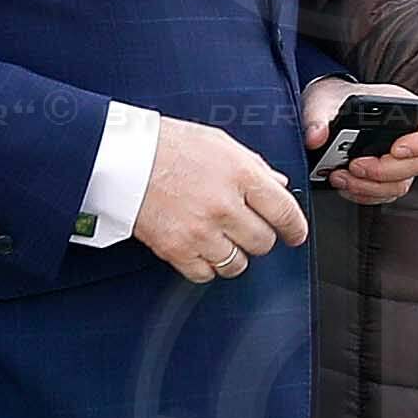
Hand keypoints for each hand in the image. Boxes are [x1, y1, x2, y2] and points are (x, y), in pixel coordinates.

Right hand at [134, 116, 310, 283]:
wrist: (122, 158)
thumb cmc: (166, 146)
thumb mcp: (219, 144)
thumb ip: (253, 166)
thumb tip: (278, 185)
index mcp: (240, 175)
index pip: (285, 211)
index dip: (295, 228)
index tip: (295, 234)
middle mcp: (224, 205)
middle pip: (263, 242)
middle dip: (259, 237)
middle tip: (247, 229)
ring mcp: (201, 230)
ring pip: (237, 263)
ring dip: (233, 255)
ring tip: (221, 239)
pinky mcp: (176, 249)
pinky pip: (206, 274)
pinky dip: (206, 266)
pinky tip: (201, 249)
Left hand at [302, 75, 417, 206]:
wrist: (326, 113)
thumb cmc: (334, 100)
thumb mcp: (322, 101)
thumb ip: (318, 117)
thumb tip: (316, 137)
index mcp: (405, 107)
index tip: (395, 149)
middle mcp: (409, 134)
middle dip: (384, 171)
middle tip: (355, 166)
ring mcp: (401, 159)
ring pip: (402, 183)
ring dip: (371, 186)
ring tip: (342, 177)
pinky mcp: (387, 177)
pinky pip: (386, 194)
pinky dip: (365, 194)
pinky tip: (346, 185)